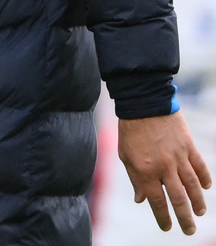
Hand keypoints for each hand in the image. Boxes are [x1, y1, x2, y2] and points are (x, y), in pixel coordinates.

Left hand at [118, 111, 211, 234]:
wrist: (143, 101)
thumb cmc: (130, 129)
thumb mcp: (125, 155)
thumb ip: (135, 178)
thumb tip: (141, 200)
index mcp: (145, 171)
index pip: (157, 202)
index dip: (163, 217)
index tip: (167, 227)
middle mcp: (164, 167)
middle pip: (178, 199)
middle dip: (184, 218)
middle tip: (189, 230)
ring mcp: (178, 156)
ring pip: (192, 186)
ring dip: (197, 202)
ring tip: (200, 213)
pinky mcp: (188, 145)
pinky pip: (200, 166)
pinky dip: (204, 178)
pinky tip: (206, 187)